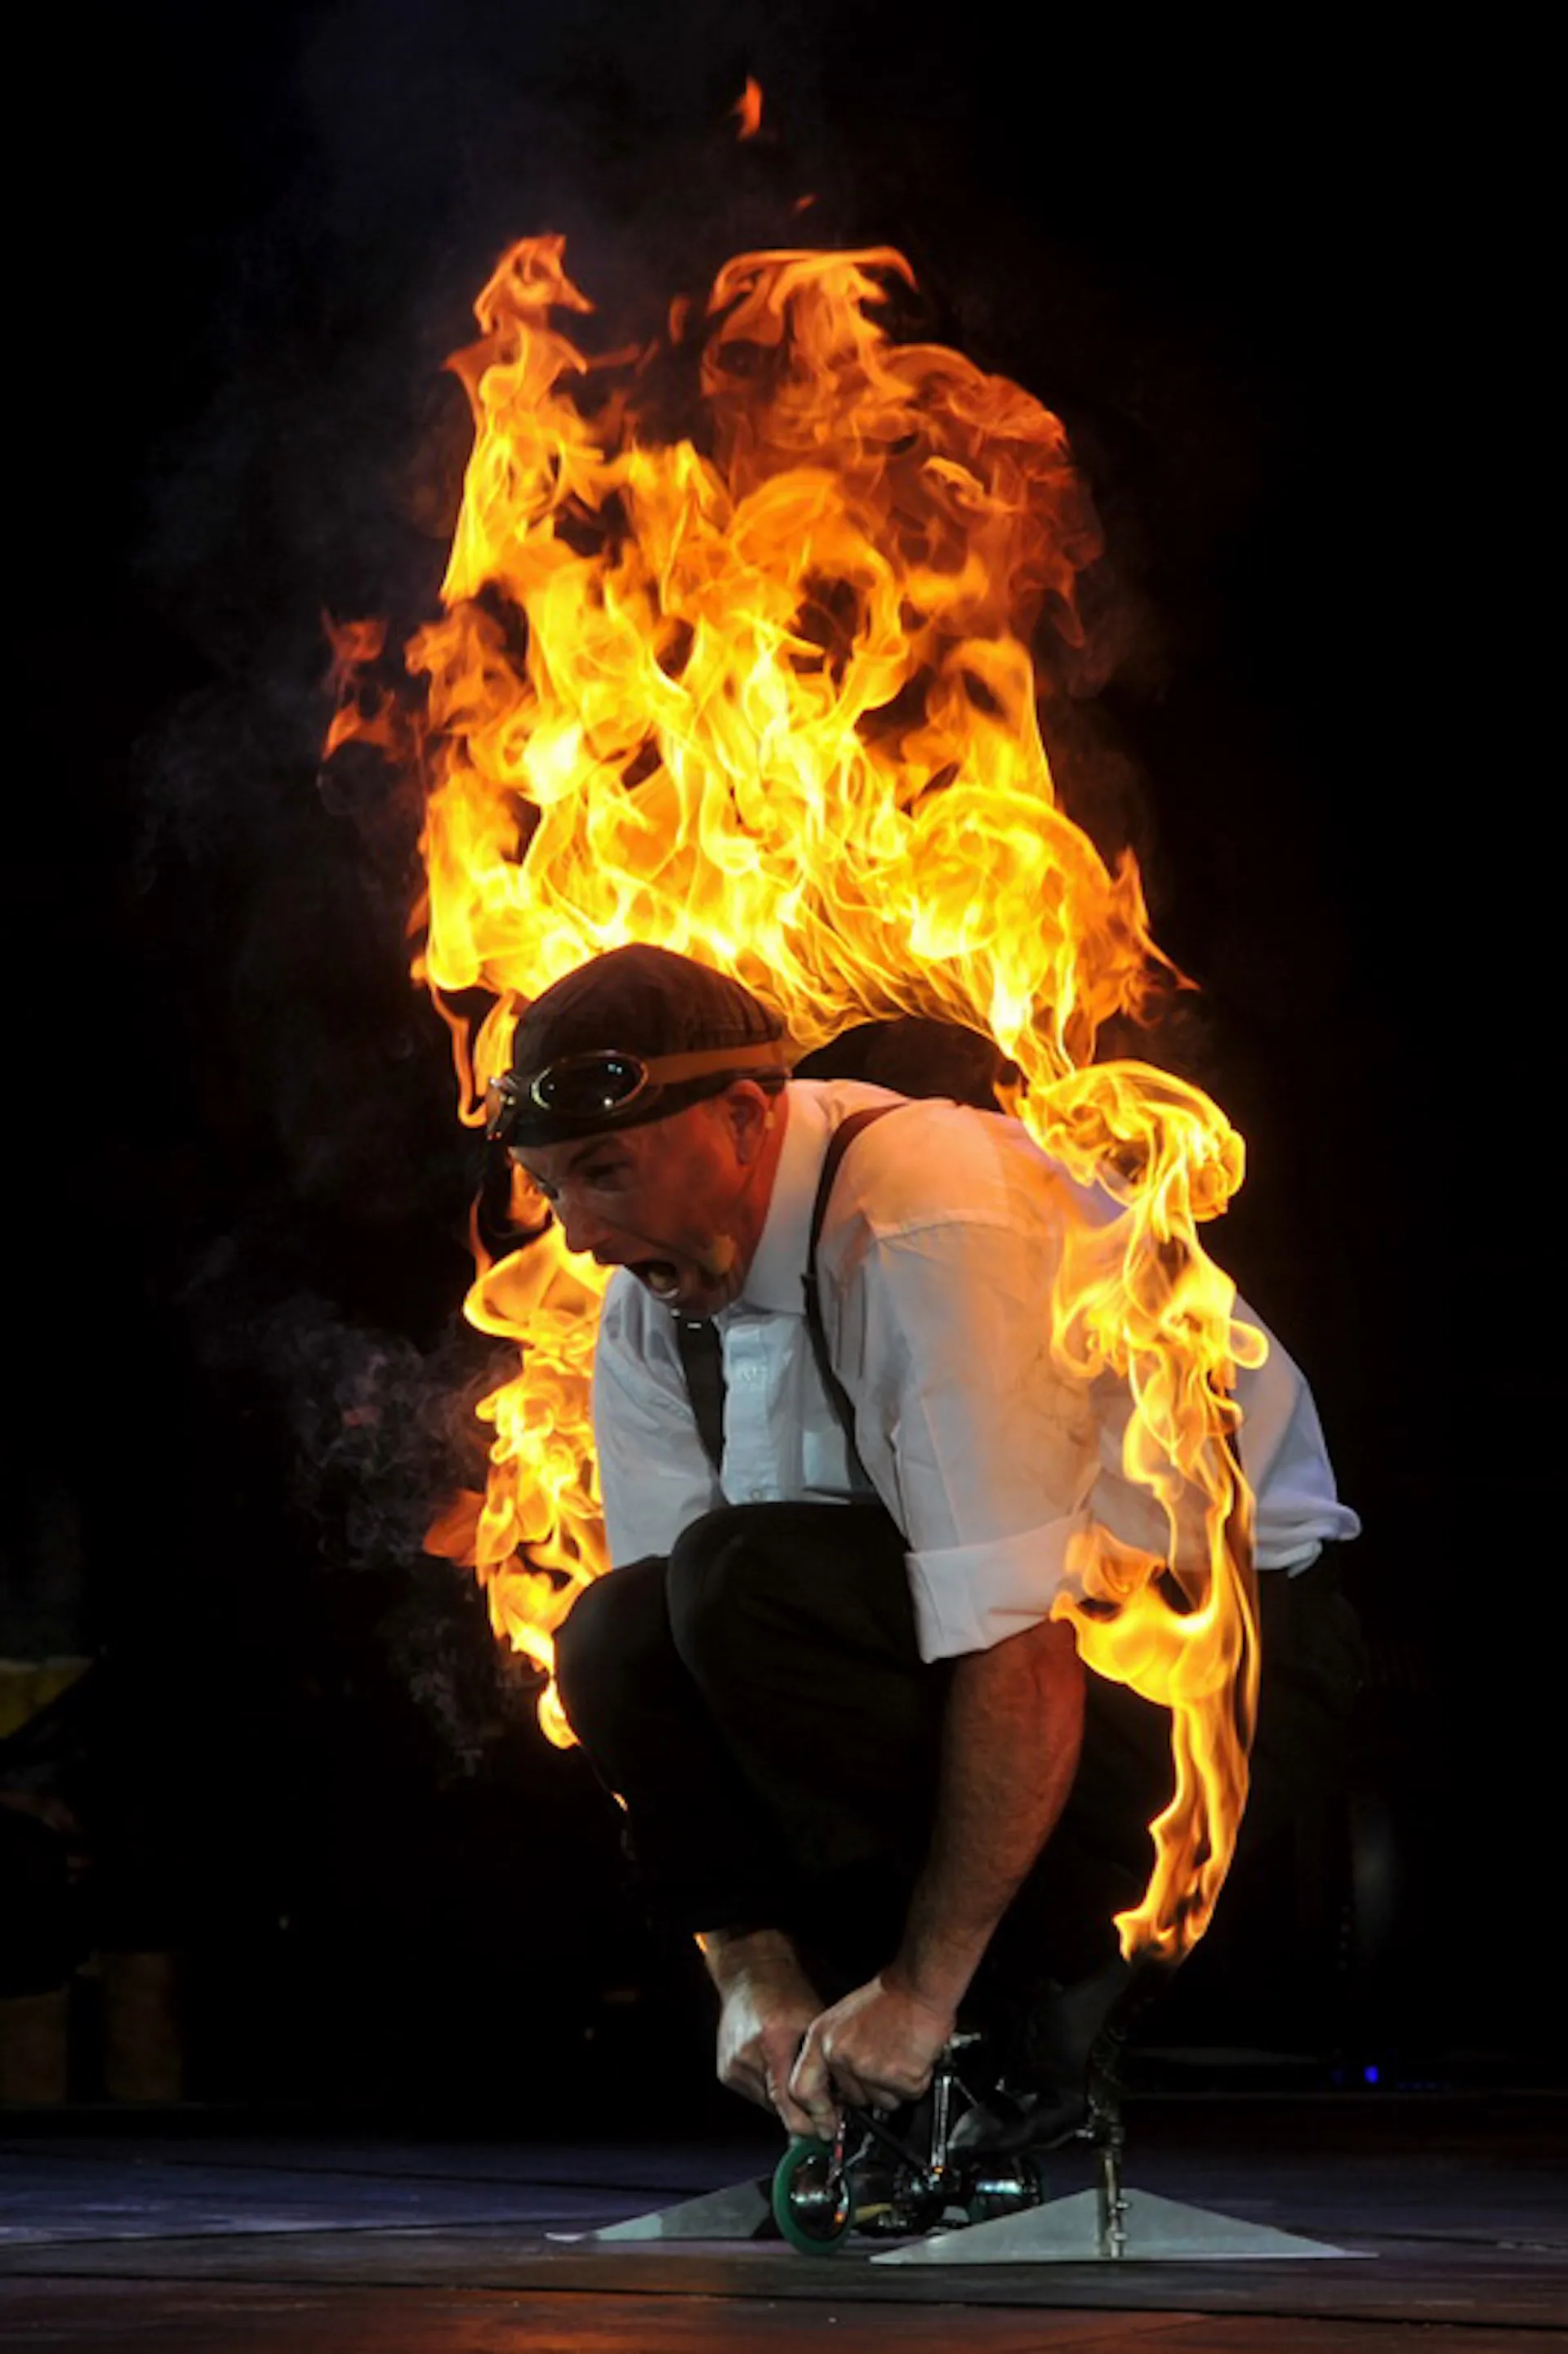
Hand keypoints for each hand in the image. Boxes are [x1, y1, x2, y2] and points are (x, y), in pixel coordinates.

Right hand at [708, 1933, 823, 2132]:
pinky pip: (755, 2094)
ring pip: (768, 2104)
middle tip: (824, 2122)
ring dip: (788, 2104)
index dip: (811, 2119)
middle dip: (803, 2118)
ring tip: (804, 2089)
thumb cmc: (787, 1992)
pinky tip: (781, 2074)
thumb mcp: (814, 2020)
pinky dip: (772, 2092)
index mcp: (774, 2038)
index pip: (788, 2098)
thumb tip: (841, 2101)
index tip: (828, 2130)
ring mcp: (734, 2064)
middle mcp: (749, 2053)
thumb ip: (823, 2061)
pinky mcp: (726, 2071)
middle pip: (778, 2106)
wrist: (749, 1973)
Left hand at [788, 1972, 956, 2136]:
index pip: (801, 2089)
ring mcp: (867, 2068)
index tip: (825, 2127)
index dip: (814, 2112)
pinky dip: (913, 2083)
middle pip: (851, 2098)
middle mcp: (839, 2054)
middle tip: (883, 2062)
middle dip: (868, 2090)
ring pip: (880, 2101)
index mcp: (821, 2038)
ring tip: (897, 2054)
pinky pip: (905, 2096)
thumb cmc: (888, 1998)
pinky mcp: (896, 2077)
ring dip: (892, 2087)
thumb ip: (834, 2052)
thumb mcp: (843, 2019)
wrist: (918, 1986)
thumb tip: (835, 2090)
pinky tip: (911, 2057)